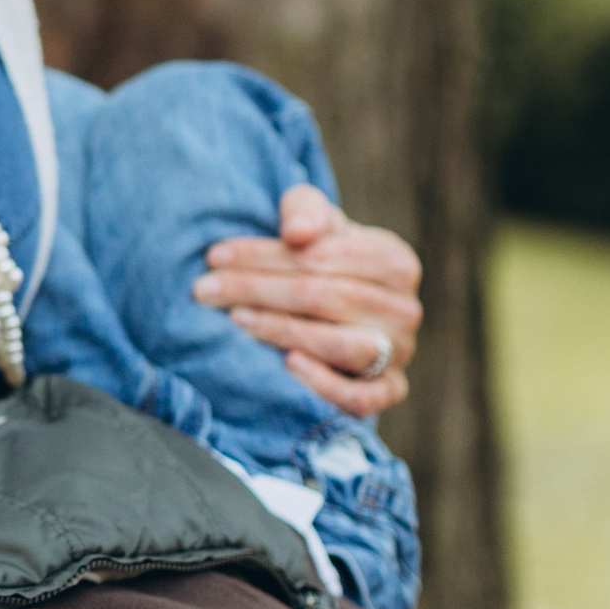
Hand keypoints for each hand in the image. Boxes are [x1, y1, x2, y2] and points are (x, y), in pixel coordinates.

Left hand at [193, 181, 421, 417]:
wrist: (345, 313)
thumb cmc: (324, 260)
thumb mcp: (315, 225)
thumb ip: (305, 211)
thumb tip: (297, 232)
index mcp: (394, 261)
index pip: (321, 256)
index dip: (263, 254)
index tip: (213, 256)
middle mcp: (405, 308)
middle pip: (323, 297)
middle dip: (256, 290)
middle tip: (204, 290)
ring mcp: (399, 353)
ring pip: (341, 345)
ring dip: (282, 331)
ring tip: (236, 319)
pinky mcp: (389, 391)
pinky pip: (362, 397)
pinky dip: (325, 384)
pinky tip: (287, 364)